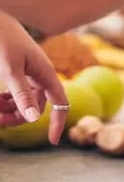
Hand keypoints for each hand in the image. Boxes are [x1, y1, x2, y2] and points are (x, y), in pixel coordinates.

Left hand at [0, 14, 68, 144]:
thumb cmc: (2, 40)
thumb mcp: (10, 69)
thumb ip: (21, 93)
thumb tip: (35, 117)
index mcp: (46, 74)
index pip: (61, 103)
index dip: (58, 123)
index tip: (52, 141)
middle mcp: (40, 75)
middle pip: (37, 106)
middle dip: (18, 117)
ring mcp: (29, 73)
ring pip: (23, 101)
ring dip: (7, 110)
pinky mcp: (17, 70)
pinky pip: (14, 93)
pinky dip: (3, 100)